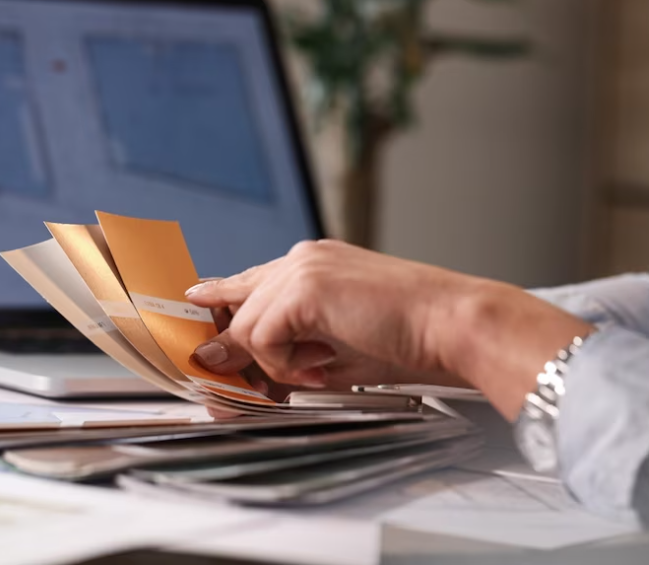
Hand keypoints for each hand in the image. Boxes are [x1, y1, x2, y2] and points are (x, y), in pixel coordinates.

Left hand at [187, 240, 592, 419]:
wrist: (452, 326)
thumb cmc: (406, 340)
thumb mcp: (332, 353)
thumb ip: (280, 357)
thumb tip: (227, 370)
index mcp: (312, 266)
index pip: (249, 285)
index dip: (221, 306)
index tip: (195, 309)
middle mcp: (300, 260)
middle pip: (236, 304)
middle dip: (235, 353)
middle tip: (253, 388)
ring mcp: (300, 268)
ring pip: (245, 326)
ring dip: (274, 364)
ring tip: (321, 374)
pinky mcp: (303, 287)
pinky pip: (261, 338)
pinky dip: (285, 365)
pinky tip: (324, 369)